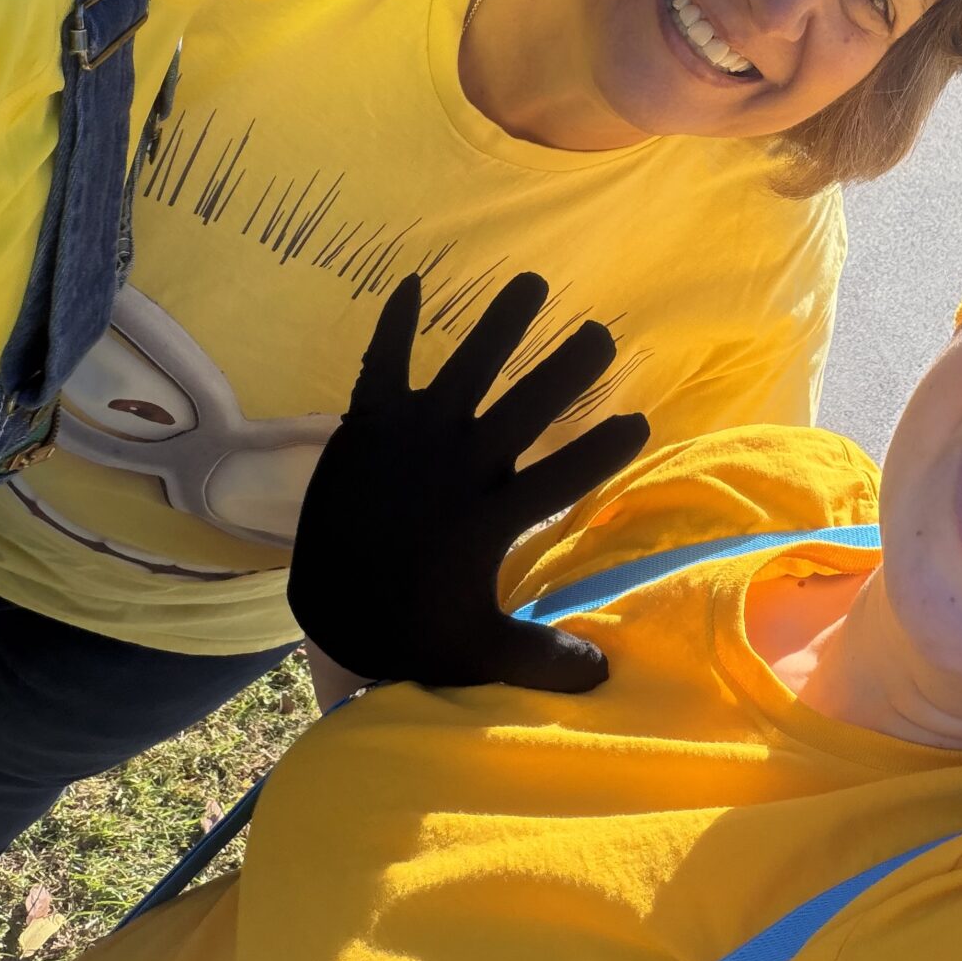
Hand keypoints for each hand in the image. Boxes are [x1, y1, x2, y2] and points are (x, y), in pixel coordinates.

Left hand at [288, 271, 646, 691]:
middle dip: (567, 368)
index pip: (563, 476)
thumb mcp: (477, 651)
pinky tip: (410, 282)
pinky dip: (394, 324)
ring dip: (501, 325)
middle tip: (600, 334)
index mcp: (489, 518)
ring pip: (466, 367)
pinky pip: (381, 362)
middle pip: (525, 406)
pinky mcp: (368, 423)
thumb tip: (606, 678)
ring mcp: (411, 438)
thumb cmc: (406, 628)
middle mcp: (458, 466)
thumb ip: (542, 659)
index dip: (603, 449)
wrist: (321, 606)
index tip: (640, 421)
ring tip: (532, 282)